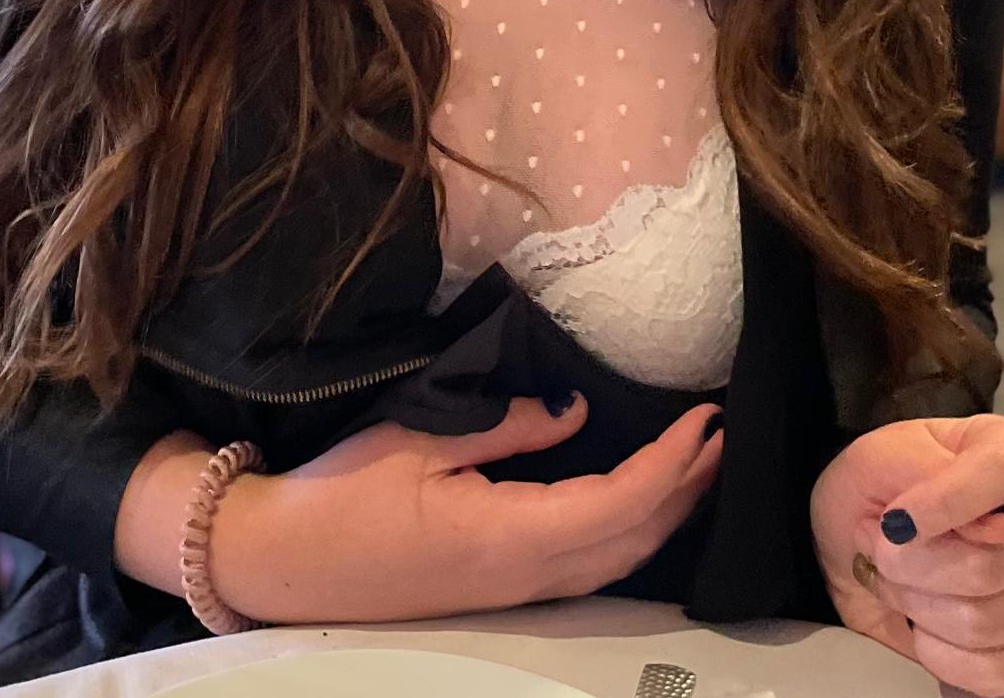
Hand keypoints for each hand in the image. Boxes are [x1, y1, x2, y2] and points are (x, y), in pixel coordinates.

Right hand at [212, 394, 723, 624]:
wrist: (282, 562)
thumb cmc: (341, 494)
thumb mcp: (420, 439)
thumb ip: (507, 427)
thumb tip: (576, 412)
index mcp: (506, 535)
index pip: (618, 504)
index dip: (670, 464)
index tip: (704, 418)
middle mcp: (523, 576)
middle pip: (631, 541)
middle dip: (686, 489)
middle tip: (720, 434)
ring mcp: (514, 592)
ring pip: (616, 563)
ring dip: (665, 515)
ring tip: (698, 466)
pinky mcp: (500, 591)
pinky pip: (590, 569)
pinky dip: (631, 534)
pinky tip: (639, 507)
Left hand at [810, 413, 1003, 697]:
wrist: (860, 535)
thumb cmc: (877, 485)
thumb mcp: (880, 455)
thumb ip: (923, 473)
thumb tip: (977, 529)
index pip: (1003, 473)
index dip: (946, 503)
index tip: (894, 523)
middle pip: (985, 565)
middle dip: (909, 567)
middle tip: (878, 549)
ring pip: (984, 622)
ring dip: (917, 608)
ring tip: (895, 582)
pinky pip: (998, 671)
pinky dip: (942, 657)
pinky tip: (921, 627)